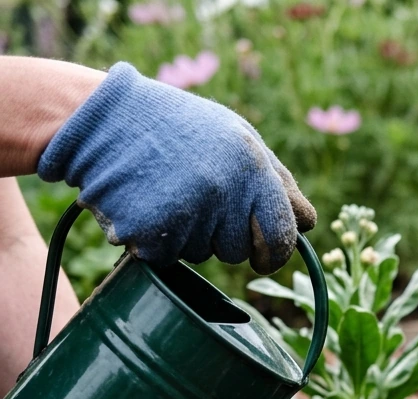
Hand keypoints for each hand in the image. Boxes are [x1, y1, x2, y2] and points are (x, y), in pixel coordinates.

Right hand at [37, 62, 315, 273]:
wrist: (103, 117)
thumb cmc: (180, 127)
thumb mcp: (238, 138)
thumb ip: (277, 182)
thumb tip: (309, 224)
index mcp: (253, 168)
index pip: (283, 238)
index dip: (275, 253)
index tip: (266, 256)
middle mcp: (224, 193)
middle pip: (242, 252)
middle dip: (226, 237)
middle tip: (199, 198)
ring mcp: (187, 215)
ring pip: (205, 255)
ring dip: (190, 234)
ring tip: (169, 190)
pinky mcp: (150, 234)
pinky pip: (169, 258)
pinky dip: (158, 241)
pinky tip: (147, 203)